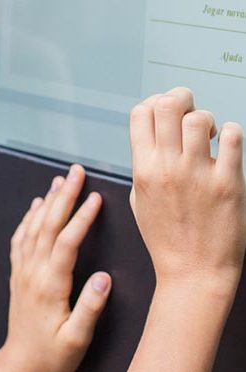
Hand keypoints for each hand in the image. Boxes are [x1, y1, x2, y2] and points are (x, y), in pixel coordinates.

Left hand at [0, 164, 110, 371]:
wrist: (18, 366)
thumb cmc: (52, 356)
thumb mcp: (77, 340)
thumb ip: (91, 308)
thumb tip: (106, 278)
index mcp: (51, 285)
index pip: (67, 242)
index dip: (81, 218)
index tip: (96, 197)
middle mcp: (34, 272)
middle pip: (48, 225)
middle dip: (64, 196)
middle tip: (76, 172)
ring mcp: (23, 271)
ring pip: (34, 228)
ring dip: (47, 201)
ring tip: (60, 181)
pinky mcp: (18, 275)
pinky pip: (21, 239)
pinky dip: (28, 218)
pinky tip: (36, 206)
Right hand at [130, 87, 245, 296]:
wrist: (194, 273)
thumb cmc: (167, 239)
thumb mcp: (139, 200)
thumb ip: (144, 166)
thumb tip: (153, 138)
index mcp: (143, 170)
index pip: (140, 113)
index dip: (154, 103)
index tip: (166, 114)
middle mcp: (167, 168)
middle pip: (167, 105)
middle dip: (181, 98)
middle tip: (190, 112)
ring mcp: (198, 175)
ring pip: (198, 118)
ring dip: (206, 118)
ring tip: (210, 135)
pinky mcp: (228, 184)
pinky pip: (232, 139)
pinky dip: (231, 133)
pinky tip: (227, 146)